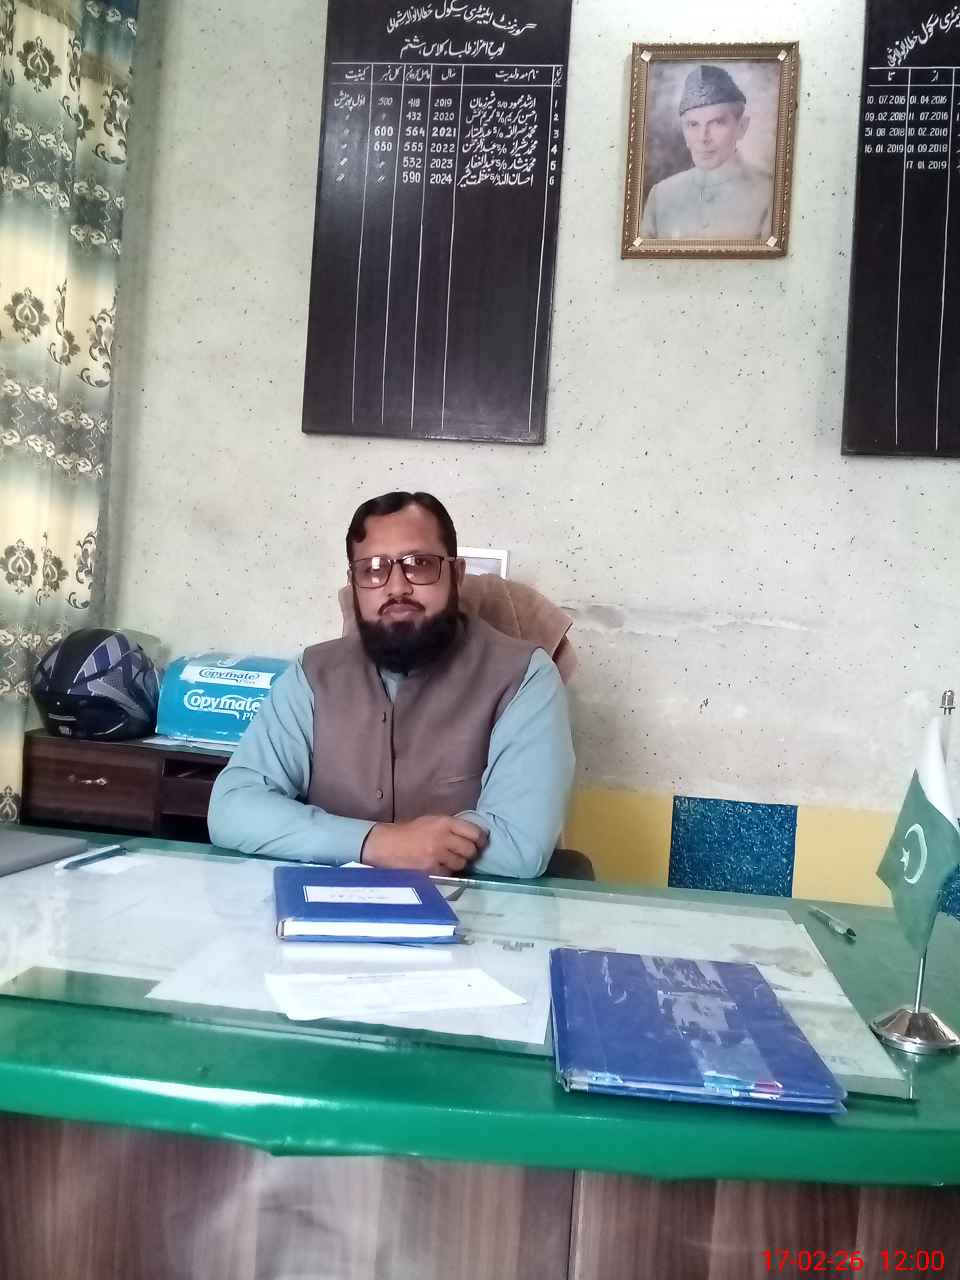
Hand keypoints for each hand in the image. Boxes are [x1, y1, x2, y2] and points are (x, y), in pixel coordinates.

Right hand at [361, 815, 486, 875]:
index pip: (474, 832)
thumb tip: (474, 835)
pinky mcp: (430, 869)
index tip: (480, 843)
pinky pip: (448, 873)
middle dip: (470, 853)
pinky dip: (446, 871)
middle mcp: (442, 837)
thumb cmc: (411, 832)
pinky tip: (438, 866)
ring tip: (449, 860)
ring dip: (458, 864)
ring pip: (461, 863)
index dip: (481, 840)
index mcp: (444, 822)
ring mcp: (436, 854)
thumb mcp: (432, 821)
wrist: (388, 844)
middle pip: (470, 849)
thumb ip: (451, 826)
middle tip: (465, 854)